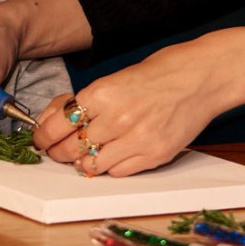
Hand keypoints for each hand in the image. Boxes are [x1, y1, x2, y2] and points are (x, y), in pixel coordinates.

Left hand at [31, 28, 244, 176]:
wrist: (202, 77)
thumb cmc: (159, 72)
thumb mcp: (114, 79)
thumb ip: (88, 101)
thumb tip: (58, 118)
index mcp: (102, 93)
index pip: (58, 124)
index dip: (44, 135)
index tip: (42, 138)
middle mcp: (117, 119)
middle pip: (71, 148)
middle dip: (58, 151)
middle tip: (57, 150)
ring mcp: (137, 140)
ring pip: (91, 165)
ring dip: (82, 162)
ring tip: (83, 154)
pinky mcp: (155, 154)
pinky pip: (117, 172)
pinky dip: (108, 167)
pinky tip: (110, 156)